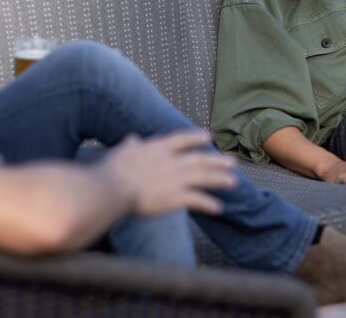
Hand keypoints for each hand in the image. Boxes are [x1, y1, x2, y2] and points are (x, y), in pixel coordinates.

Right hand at [98, 131, 236, 216]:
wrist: (112, 188)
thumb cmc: (112, 171)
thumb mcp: (122, 152)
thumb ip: (131, 145)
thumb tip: (132, 138)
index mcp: (158, 148)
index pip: (182, 140)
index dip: (196, 138)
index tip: (208, 137)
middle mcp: (171, 161)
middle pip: (200, 159)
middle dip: (217, 161)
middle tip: (232, 162)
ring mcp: (176, 178)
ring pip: (204, 177)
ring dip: (220, 180)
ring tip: (233, 182)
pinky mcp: (175, 197)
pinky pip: (197, 200)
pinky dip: (208, 204)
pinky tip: (218, 208)